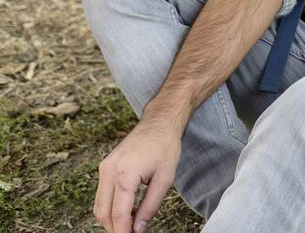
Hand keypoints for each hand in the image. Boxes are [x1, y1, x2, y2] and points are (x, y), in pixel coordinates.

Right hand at [94, 116, 181, 232]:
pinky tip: (126, 209)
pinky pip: (101, 194)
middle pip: (103, 212)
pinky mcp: (105, 166)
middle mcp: (109, 171)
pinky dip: (110, 206)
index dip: (123, 231)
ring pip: (99, 205)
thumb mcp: (165, 179)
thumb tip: (139, 229)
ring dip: (111, 219)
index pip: (119, 214)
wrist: (159, 123)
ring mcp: (104, 168)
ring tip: (130, 224)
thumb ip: (150, 206)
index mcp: (125, 175)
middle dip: (114, 228)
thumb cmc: (165, 147)